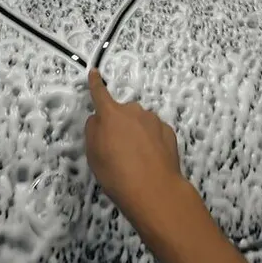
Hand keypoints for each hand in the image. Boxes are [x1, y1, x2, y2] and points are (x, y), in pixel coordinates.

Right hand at [85, 68, 186, 233]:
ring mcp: (153, 120)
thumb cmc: (116, 174)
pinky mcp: (168, 132)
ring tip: (137, 159)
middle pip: (122, 113)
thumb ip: (93, 130)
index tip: (95, 72)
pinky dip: (152, 141)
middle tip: (118, 150)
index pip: (100, 93)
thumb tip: (98, 119)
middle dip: (119, 125)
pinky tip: (151, 160)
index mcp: (111, 115)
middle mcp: (133, 111)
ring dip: (136, 133)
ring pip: (140, 122)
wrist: (155, 190)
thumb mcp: (93, 155)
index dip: (95, 83)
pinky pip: (155, 132)